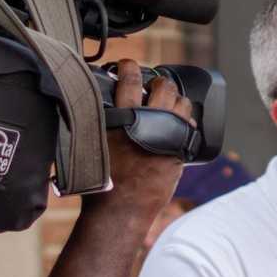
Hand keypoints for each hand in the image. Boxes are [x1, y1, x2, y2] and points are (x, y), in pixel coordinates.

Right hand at [95, 59, 188, 215]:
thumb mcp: (90, 143)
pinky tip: (178, 125)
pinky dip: (185, 123)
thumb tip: (85, 102)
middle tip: (153, 86)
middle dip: (159, 82)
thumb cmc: (100, 183)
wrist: (120, 211)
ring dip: (175, 100)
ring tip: (167, 105)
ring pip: (182, 104)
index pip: (130, 77)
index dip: (129, 66)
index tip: (127, 65)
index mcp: (123, 118)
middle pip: (164, 86)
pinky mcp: (180, 152)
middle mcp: (149, 124)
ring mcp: (169, 138)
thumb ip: (93, 120)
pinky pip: (191, 127)